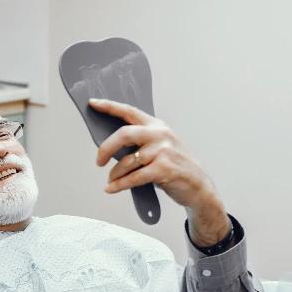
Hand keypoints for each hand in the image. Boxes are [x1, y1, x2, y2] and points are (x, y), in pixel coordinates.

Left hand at [89, 98, 229, 246]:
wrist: (199, 186)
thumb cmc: (176, 166)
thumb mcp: (161, 147)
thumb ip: (141, 142)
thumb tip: (110, 146)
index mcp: (157, 126)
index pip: (129, 111)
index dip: (109, 106)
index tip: (93, 103)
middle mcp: (160, 135)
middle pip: (124, 134)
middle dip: (106, 148)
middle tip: (98, 161)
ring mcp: (163, 151)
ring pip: (127, 161)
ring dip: (115, 174)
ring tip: (111, 180)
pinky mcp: (163, 169)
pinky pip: (133, 177)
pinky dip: (119, 185)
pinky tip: (111, 188)